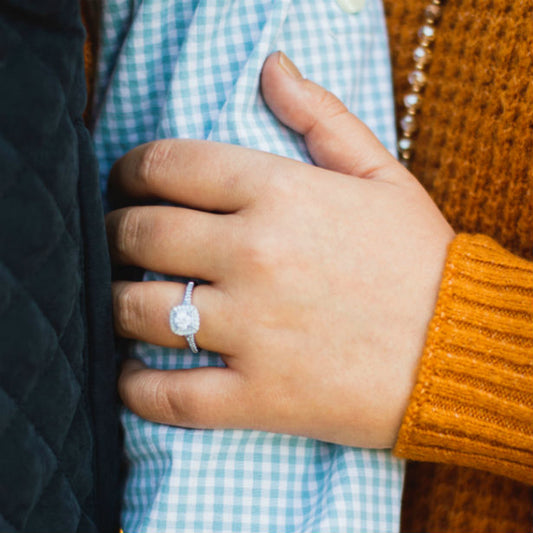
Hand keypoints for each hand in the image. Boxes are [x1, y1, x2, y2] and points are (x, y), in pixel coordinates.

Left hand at [106, 52, 453, 447]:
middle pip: (138, 236)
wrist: (463, 350)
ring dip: (114, 304)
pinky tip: (130, 376)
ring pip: (138, 314)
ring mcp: (253, 331)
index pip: (167, 166)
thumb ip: (321, 114)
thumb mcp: (381, 174)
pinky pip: (168, 398)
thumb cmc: (421, 261)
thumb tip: (272, 66)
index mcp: (279, 194)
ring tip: (122, 302)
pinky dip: (134, 389)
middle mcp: (256, 257)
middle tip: (116, 241)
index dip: (129, 171)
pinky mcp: (260, 397)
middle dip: (112, 234)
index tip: (126, 184)